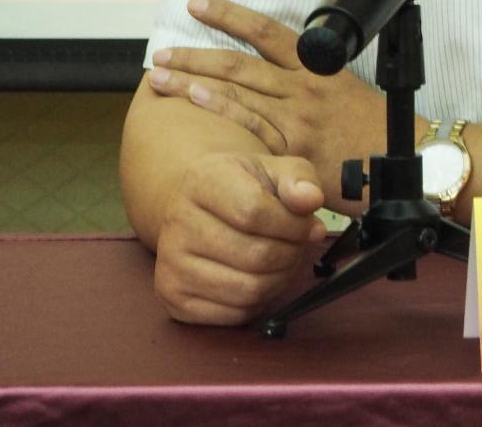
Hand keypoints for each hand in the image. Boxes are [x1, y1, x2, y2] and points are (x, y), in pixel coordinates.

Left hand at [149, 0, 386, 205]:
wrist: (402, 156)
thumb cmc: (374, 124)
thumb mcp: (345, 84)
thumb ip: (310, 74)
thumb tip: (272, 67)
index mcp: (317, 63)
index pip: (265, 29)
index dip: (228, 14)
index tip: (196, 4)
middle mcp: (303, 85)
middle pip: (239, 62)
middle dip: (194, 55)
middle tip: (161, 51)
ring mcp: (296, 116)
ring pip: (236, 91)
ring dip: (192, 82)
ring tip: (159, 77)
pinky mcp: (292, 147)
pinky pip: (249, 125)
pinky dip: (219, 111)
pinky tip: (194, 102)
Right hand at [154, 150, 325, 324]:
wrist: (196, 204)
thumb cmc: (242, 185)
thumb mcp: (274, 168)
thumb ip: (299, 179)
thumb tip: (311, 200)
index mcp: (202, 182)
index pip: (255, 212)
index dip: (293, 224)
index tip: (308, 225)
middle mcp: (178, 223)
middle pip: (255, 256)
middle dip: (291, 254)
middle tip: (298, 245)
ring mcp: (170, 265)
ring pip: (247, 289)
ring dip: (280, 279)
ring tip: (283, 259)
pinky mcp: (173, 298)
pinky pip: (234, 314)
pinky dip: (260, 301)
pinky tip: (261, 277)